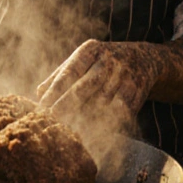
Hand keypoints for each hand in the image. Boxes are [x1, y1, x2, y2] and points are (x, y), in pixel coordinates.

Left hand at [37, 40, 161, 131]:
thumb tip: (39, 94)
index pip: (70, 71)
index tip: (43, 106)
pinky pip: (116, 112)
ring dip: (84, 117)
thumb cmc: (101, 62)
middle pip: (86, 86)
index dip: (56, 90)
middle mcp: (109, 61)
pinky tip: (90, 131)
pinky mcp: (135, 93)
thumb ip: (60, 75)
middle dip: (68, 104)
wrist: (143, 59)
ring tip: (68, 128)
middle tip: (53, 119)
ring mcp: (124, 77)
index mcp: (91, 50)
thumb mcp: (82, 60)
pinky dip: (103, 123)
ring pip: (100, 102)